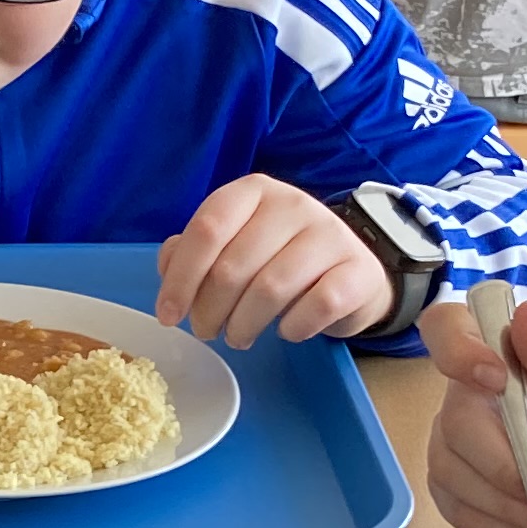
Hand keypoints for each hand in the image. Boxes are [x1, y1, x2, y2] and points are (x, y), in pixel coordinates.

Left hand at [155, 176, 388, 346]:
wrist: (351, 273)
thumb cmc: (281, 259)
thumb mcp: (235, 245)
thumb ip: (195, 250)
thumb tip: (169, 266)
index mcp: (254, 191)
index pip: (208, 229)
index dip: (181, 278)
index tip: (168, 315)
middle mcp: (293, 204)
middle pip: (233, 266)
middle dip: (208, 311)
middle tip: (205, 331)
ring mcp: (330, 235)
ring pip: (270, 290)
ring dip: (243, 325)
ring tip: (238, 337)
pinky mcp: (358, 270)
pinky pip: (315, 307)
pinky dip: (292, 328)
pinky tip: (285, 331)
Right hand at [418, 298, 526, 527]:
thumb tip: (525, 313)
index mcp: (504, 360)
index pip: (448, 329)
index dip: (456, 350)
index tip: (497, 381)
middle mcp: (470, 399)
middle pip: (455, 425)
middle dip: (510, 468)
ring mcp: (457, 448)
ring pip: (453, 475)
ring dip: (513, 505)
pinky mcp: (457, 493)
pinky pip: (460, 512)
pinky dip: (506, 526)